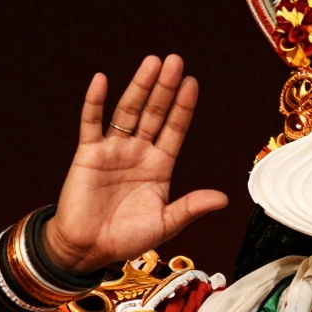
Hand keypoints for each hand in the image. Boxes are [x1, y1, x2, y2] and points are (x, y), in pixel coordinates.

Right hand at [42, 55, 228, 271]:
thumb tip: (224, 198)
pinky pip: (91, 123)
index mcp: (159, 166)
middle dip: (165, 88)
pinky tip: (101, 80)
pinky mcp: (88, 154)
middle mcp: (138, 152)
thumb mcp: (165, 223)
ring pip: (127, 111)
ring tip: (151, 63)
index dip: (183, 107)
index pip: (175, 129)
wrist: (88, 250)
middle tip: (175, 62)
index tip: (192, 83)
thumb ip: (190, 207)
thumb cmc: (126, 238)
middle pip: (154, 113)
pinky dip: (94, 102)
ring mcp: (113, 150)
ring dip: (139, 86)